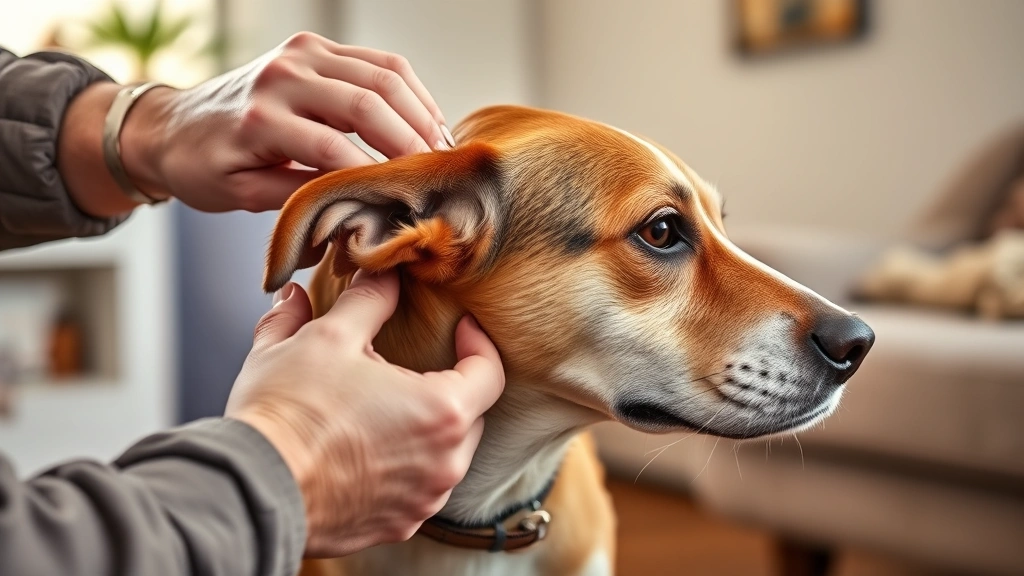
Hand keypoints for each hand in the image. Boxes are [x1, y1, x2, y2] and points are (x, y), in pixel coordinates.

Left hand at [59, 32, 452, 215]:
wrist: (174, 125)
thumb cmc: (206, 167)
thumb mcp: (244, 196)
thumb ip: (302, 196)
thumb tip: (359, 205)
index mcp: (260, 116)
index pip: (334, 146)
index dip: (377, 175)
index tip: (407, 202)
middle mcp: (283, 74)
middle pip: (368, 102)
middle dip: (412, 141)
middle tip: (439, 175)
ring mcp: (302, 53)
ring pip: (384, 75)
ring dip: (421, 112)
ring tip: (442, 150)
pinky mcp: (316, 47)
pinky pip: (379, 62)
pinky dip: (410, 92)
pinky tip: (429, 121)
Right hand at [225, 271, 504, 556]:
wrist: (250, 488)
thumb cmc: (290, 413)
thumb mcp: (326, 336)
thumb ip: (366, 300)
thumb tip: (378, 274)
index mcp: (441, 412)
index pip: (490, 372)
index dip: (479, 343)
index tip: (461, 327)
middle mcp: (444, 464)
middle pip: (470, 414)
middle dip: (449, 385)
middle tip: (413, 364)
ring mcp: (421, 502)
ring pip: (444, 454)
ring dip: (425, 428)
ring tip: (384, 406)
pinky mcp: (395, 525)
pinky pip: (416, 488)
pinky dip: (403, 464)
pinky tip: (368, 447)